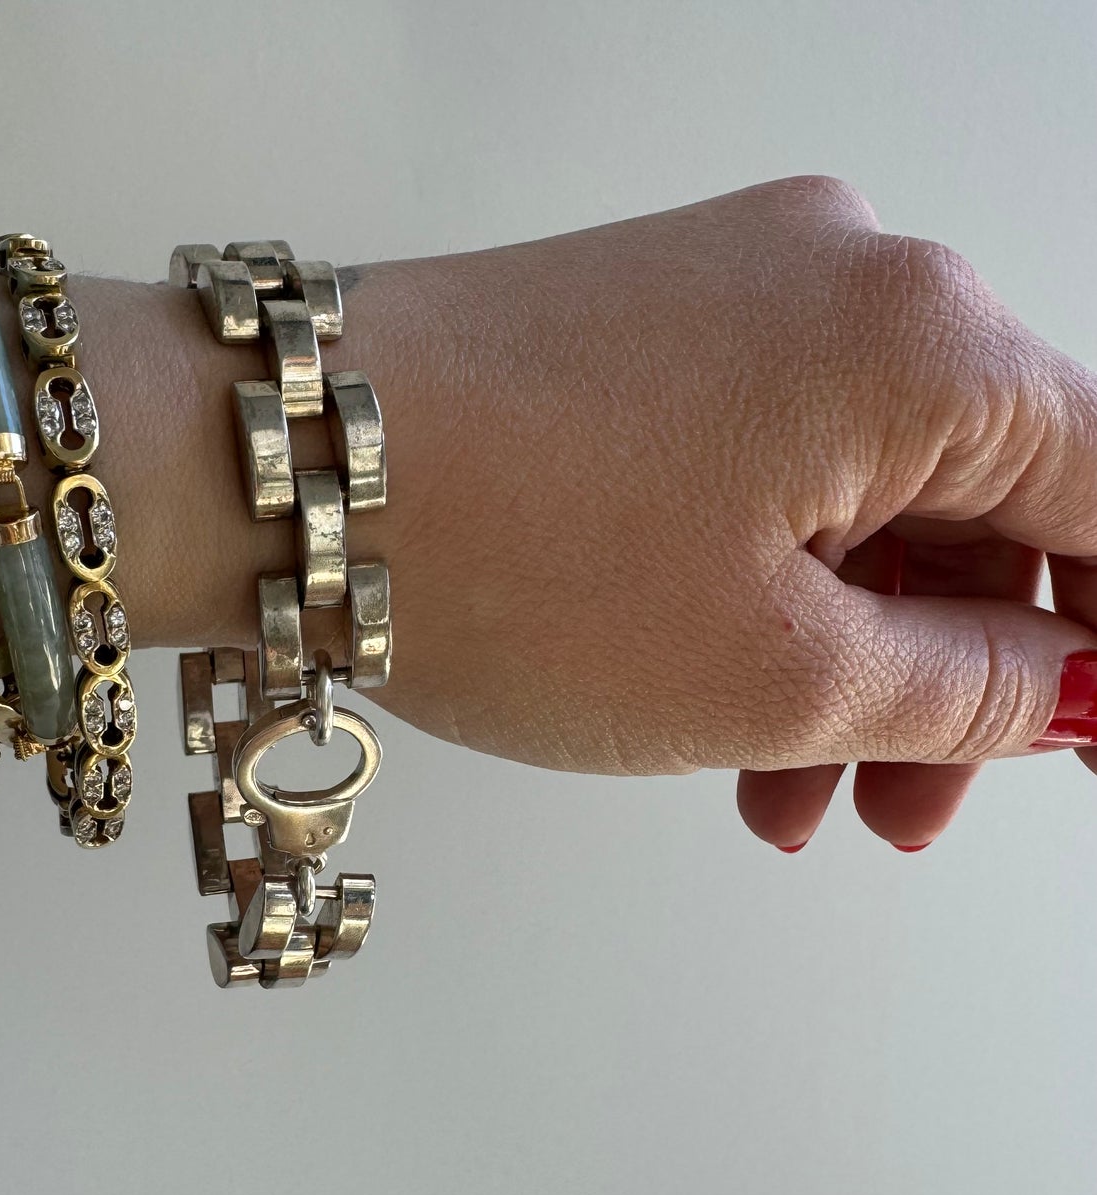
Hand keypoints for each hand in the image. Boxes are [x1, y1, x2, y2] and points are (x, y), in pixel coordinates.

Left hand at [348, 175, 1096, 848]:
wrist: (280, 470)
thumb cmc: (514, 561)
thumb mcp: (777, 673)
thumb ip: (965, 688)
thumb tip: (1068, 685)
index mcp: (926, 340)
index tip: (1063, 741)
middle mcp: (843, 278)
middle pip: (980, 502)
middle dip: (951, 679)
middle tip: (898, 812)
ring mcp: (733, 292)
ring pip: (857, 499)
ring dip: (840, 655)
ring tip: (779, 794)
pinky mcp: (646, 328)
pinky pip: (759, 467)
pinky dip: (760, 588)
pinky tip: (712, 696)